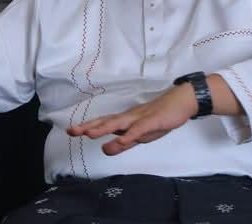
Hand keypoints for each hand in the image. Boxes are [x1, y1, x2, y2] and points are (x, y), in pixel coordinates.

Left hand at [66, 83, 196, 155]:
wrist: (182, 102)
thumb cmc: (161, 117)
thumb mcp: (141, 135)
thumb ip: (124, 143)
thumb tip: (106, 149)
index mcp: (126, 120)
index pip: (103, 123)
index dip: (87, 126)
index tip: (70, 130)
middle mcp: (129, 117)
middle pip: (106, 121)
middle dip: (89, 126)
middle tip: (71, 131)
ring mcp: (141, 118)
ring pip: (119, 123)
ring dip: (104, 128)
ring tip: (89, 134)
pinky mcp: (153, 120)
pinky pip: (139, 129)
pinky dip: (129, 135)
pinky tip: (121, 140)